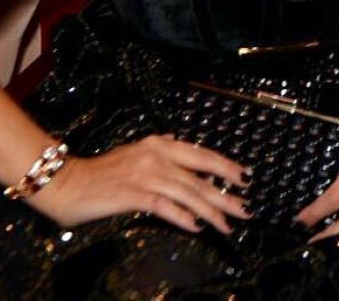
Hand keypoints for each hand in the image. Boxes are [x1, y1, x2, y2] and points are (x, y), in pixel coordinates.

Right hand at [29, 134, 250, 234]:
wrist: (66, 181)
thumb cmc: (100, 171)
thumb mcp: (135, 151)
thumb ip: (158, 148)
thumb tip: (177, 139)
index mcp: (161, 144)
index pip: (202, 154)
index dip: (226, 166)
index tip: (245, 178)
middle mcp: (158, 156)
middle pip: (201, 176)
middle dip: (226, 193)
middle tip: (245, 207)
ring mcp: (146, 175)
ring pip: (188, 193)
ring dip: (211, 211)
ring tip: (227, 224)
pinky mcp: (133, 194)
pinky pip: (165, 206)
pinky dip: (183, 216)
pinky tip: (197, 226)